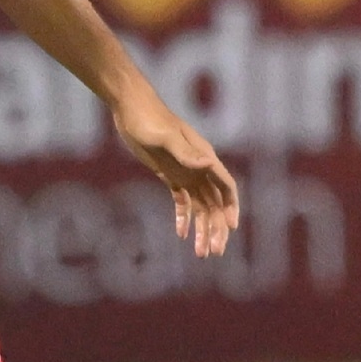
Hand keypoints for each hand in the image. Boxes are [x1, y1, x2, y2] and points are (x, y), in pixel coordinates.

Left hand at [113, 89, 240, 256]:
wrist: (130, 108)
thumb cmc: (148, 118)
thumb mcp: (164, 136)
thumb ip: (185, 151)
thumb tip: (208, 163)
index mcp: (203, 157)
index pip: (226, 187)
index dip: (231, 208)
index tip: (231, 229)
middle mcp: (198, 167)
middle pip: (215, 203)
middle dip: (217, 228)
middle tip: (214, 252)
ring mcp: (185, 171)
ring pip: (201, 206)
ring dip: (202, 229)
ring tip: (201, 253)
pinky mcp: (170, 173)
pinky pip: (182, 200)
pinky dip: (184, 217)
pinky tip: (181, 234)